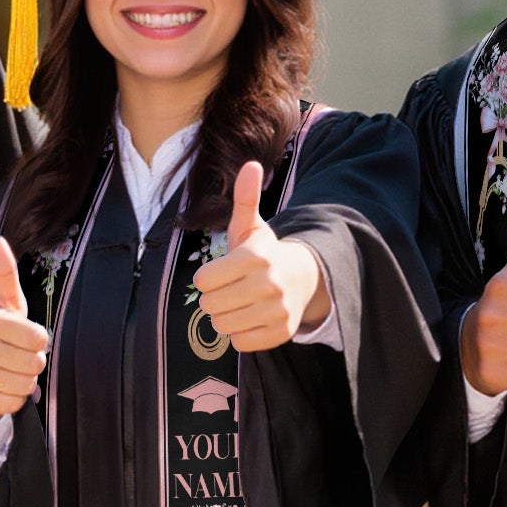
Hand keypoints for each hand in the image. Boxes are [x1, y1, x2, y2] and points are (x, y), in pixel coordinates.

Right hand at [0, 236, 49, 436]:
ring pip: (26, 385)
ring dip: (25, 380)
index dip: (39, 339)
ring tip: (9, 370)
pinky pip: (14, 403)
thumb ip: (5, 272)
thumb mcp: (5, 301)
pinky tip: (1, 386)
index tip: (24, 334)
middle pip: (35, 364)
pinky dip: (14, 398)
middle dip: (33, 362)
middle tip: (17, 355)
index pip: (39, 338)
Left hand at [190, 161, 328, 352]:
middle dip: (213, 298)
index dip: (206, 278)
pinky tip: (250, 318)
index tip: (220, 273)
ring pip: (222, 326)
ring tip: (239, 303)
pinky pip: (239, 342)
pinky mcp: (281, 333)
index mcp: (256, 257)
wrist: (303, 278)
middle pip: (210, 305)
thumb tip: (251, 164)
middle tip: (229, 290)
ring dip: (224, 317)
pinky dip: (239, 334)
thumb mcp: (251, 226)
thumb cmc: (265, 253)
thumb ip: (244, 198)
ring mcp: (277, 311)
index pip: (203, 281)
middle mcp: (269, 285)